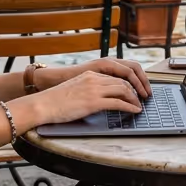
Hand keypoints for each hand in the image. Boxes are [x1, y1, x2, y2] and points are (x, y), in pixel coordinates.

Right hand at [24, 70, 145, 125]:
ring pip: (123, 90)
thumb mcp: (75, 88)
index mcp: (90, 74)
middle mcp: (94, 78)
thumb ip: (88, 89)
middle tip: (142, 98)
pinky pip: (118, 103)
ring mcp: (94, 90)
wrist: (43, 104)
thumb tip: (98, 98)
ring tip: (139, 106)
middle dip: (135, 90)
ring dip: (135, 98)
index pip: (115, 76)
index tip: (134, 90)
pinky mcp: (93, 102)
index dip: (128, 83)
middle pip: (122, 81)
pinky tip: (135, 111)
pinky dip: (130, 106)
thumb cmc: (55, 100)